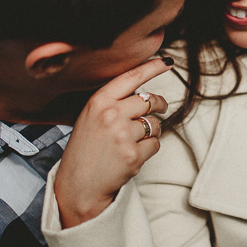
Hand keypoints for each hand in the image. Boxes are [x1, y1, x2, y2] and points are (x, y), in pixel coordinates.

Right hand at [54, 57, 171, 227]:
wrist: (79, 185)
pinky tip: (132, 155)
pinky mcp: (133, 155)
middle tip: (160, 108)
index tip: (166, 62)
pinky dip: (149, 149)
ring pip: (155, 124)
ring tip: (132, 142)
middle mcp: (111, 114)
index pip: (131, 77)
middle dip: (160, 104)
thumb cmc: (84, 150)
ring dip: (151, 132)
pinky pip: (156, 144)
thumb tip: (144, 93)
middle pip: (150, 100)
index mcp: (98, 102)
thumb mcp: (89, 118)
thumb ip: (112, 103)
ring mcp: (123, 135)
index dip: (152, 67)